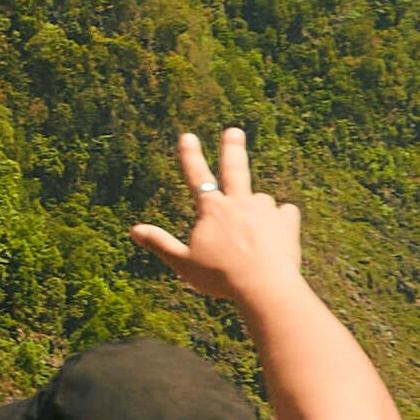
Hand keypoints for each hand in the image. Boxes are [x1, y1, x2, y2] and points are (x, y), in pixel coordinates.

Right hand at [129, 125, 301, 308]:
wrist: (264, 287)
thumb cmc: (220, 277)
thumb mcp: (184, 264)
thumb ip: (161, 244)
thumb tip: (133, 230)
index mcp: (212, 210)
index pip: (197, 177)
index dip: (191, 156)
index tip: (187, 136)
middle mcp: (239, 203)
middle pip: (235, 169)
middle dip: (232, 148)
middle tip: (234, 132)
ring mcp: (265, 210)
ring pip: (260, 200)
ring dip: (256, 208)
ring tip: (256, 236)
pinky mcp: (286, 222)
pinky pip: (285, 214)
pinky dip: (281, 221)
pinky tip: (278, 236)